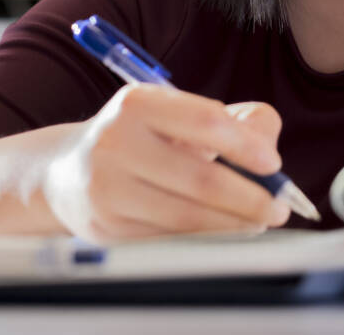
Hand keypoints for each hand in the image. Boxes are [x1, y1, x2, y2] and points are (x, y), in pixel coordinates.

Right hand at [42, 84, 290, 241]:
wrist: (65, 173)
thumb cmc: (141, 140)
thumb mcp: (178, 115)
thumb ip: (234, 121)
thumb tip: (269, 146)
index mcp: (138, 103)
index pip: (205, 122)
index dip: (246, 146)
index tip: (274, 165)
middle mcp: (116, 142)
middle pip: (200, 178)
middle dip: (250, 198)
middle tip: (278, 209)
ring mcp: (107, 189)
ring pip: (186, 216)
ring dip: (233, 225)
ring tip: (259, 223)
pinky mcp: (105, 228)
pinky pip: (168, 239)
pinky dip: (204, 240)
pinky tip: (224, 235)